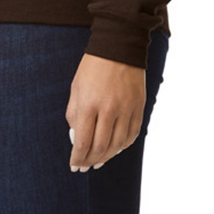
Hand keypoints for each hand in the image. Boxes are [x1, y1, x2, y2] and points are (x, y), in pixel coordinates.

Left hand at [65, 52, 145, 170]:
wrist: (119, 45)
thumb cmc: (92, 66)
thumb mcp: (76, 87)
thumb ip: (74, 114)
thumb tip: (76, 138)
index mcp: (89, 104)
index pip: (83, 142)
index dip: (77, 158)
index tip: (74, 166)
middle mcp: (109, 109)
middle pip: (100, 147)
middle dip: (90, 161)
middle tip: (85, 167)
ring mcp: (126, 109)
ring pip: (117, 145)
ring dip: (106, 157)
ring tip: (98, 162)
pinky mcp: (139, 107)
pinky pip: (132, 135)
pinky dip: (123, 146)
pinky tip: (115, 149)